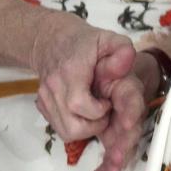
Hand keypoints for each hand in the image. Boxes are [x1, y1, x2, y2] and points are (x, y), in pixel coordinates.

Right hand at [31, 12, 135, 142]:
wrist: (51, 40)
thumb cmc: (83, 42)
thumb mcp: (108, 39)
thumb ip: (122, 48)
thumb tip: (128, 59)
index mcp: (70, 71)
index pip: (79, 104)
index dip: (99, 111)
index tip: (107, 102)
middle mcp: (53, 86)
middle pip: (72, 126)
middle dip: (94, 126)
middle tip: (103, 112)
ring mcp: (45, 97)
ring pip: (65, 132)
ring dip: (85, 129)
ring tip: (94, 112)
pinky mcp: (41, 105)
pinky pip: (59, 127)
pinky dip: (74, 125)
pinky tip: (82, 112)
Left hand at [87, 54, 156, 170]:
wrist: (93, 59)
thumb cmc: (99, 51)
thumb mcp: (108, 44)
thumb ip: (118, 51)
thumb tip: (126, 55)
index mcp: (127, 86)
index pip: (133, 99)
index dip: (131, 111)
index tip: (128, 122)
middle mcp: (126, 107)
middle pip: (128, 130)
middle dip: (124, 146)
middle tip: (118, 161)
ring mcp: (117, 121)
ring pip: (117, 144)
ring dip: (113, 155)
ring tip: (111, 169)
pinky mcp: (107, 131)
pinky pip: (109, 152)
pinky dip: (104, 165)